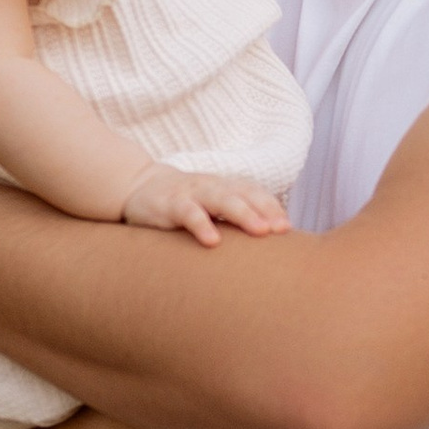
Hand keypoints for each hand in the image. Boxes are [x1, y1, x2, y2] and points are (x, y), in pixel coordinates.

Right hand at [119, 163, 291, 246]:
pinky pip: (189, 213)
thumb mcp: (213, 203)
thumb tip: (268, 242)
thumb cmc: (187, 202)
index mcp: (226, 186)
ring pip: (222, 200)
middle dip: (265, 210)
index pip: (255, 192)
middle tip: (281, 229)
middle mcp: (214, 187)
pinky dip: (202, 225)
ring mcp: (193, 193)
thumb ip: (236, 216)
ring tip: (260, 231)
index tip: (287, 228)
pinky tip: (213, 241)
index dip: (272, 207)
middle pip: (245, 195)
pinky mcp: (171, 204)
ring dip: (243, 214)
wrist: (140, 185)